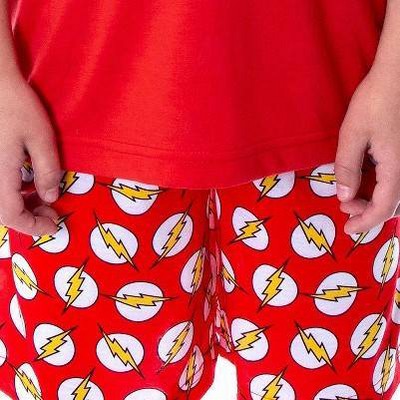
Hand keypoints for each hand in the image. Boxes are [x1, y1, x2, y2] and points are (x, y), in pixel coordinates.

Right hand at [0, 73, 60, 234]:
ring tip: (43, 199)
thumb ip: (47, 172)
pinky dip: (12, 192)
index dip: (34, 226)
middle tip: (52, 212)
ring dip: (20, 206)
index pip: (12, 216)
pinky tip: (27, 184)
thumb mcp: (41, 138)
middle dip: (29, 217)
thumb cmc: (15, 106)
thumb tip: (51, 197)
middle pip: (2, 212)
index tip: (55, 226)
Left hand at [334, 68, 399, 234]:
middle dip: (368, 212)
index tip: (346, 229)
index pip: (384, 208)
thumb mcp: (352, 134)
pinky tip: (367, 181)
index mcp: (397, 167)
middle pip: (394, 204)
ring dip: (376, 200)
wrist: (398, 73)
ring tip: (353, 198)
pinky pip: (397, 178)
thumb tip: (344, 196)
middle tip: (345, 207)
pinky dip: (382, 187)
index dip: (365, 222)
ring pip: (397, 193)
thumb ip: (347, 167)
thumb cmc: (376, 100)